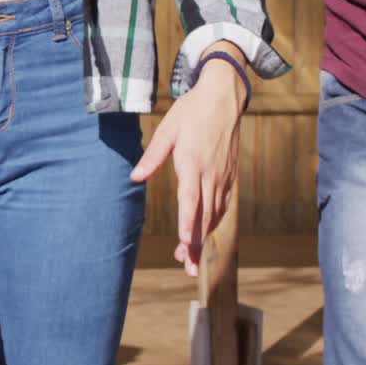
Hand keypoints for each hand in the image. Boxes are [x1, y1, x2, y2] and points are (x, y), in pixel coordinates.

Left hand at [130, 54, 244, 275]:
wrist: (223, 97)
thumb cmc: (191, 111)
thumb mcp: (167, 130)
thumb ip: (152, 156)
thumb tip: (135, 177)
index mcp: (192, 162)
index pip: (190, 200)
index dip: (187, 224)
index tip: (184, 244)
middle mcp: (210, 173)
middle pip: (204, 215)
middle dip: (195, 243)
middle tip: (184, 267)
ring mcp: (223, 175)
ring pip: (215, 213)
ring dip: (203, 236)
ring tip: (189, 258)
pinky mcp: (230, 175)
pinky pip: (223, 204)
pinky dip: (213, 221)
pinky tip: (204, 232)